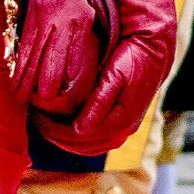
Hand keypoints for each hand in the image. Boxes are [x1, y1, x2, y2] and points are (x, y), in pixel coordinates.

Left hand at [37, 0, 175, 158]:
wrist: (155, 48)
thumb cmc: (134, 57)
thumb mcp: (115, 76)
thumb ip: (98, 104)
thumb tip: (79, 130)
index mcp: (122, 120)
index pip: (83, 137)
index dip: (57, 132)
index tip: (39, 119)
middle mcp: (123, 128)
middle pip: (84, 145)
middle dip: (58, 137)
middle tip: (38, 123)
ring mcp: (123, 126)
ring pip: (89, 145)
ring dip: (66, 139)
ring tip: (46, 125)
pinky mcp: (122, 119)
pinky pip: (96, 139)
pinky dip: (77, 137)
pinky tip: (63, 126)